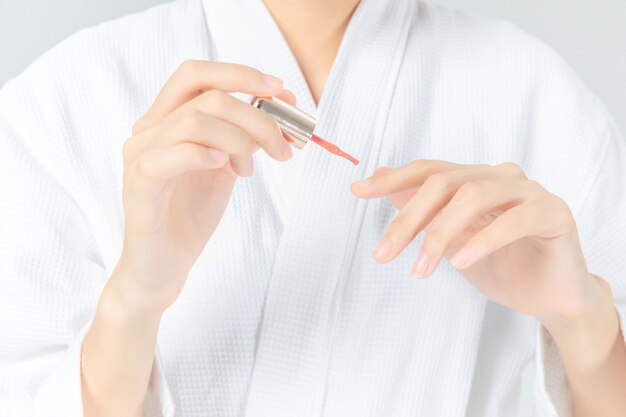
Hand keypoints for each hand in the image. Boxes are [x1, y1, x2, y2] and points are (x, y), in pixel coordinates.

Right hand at [114, 60, 295, 311]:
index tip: (280, 89)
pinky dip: (204, 156)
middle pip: (206, 97)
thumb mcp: (226, 165)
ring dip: (238, 142)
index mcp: (166, 119)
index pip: (196, 74)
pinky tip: (225, 169)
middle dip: (257, 117)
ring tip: (248, 171)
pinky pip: (169, 156)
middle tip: (283, 147)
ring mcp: (139, 156)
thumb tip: (281, 106)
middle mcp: (148, 130)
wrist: (164, 265)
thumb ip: (244, 135)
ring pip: (193, 122)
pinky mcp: (137, 186)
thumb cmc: (192, 213)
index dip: (240, 74)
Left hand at [351, 160, 600, 321]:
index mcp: (474, 179)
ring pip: (473, 195)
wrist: (549, 297)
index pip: (428, 170)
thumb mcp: (451, 240)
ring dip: (439, 234)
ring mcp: (529, 191)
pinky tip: (460, 262)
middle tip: (383, 253)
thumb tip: (380, 178)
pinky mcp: (554, 213)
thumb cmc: (500, 265)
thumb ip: (421, 209)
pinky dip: (483, 240)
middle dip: (408, 219)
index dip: (392, 178)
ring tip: (420, 270)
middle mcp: (500, 177)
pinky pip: (515, 219)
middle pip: (444, 182)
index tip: (358, 191)